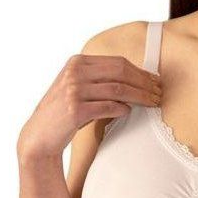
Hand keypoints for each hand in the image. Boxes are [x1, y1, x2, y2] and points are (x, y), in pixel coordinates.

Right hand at [17, 54, 161, 162]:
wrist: (39, 135)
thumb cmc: (64, 112)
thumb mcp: (77, 87)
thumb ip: (100, 78)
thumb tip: (138, 78)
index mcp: (77, 62)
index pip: (118, 62)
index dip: (140, 71)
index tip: (154, 80)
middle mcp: (75, 72)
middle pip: (121, 72)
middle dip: (144, 82)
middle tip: (158, 93)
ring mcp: (74, 90)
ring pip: (119, 89)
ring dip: (140, 96)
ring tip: (151, 103)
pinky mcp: (75, 110)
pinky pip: (108, 107)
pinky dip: (122, 109)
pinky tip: (129, 111)